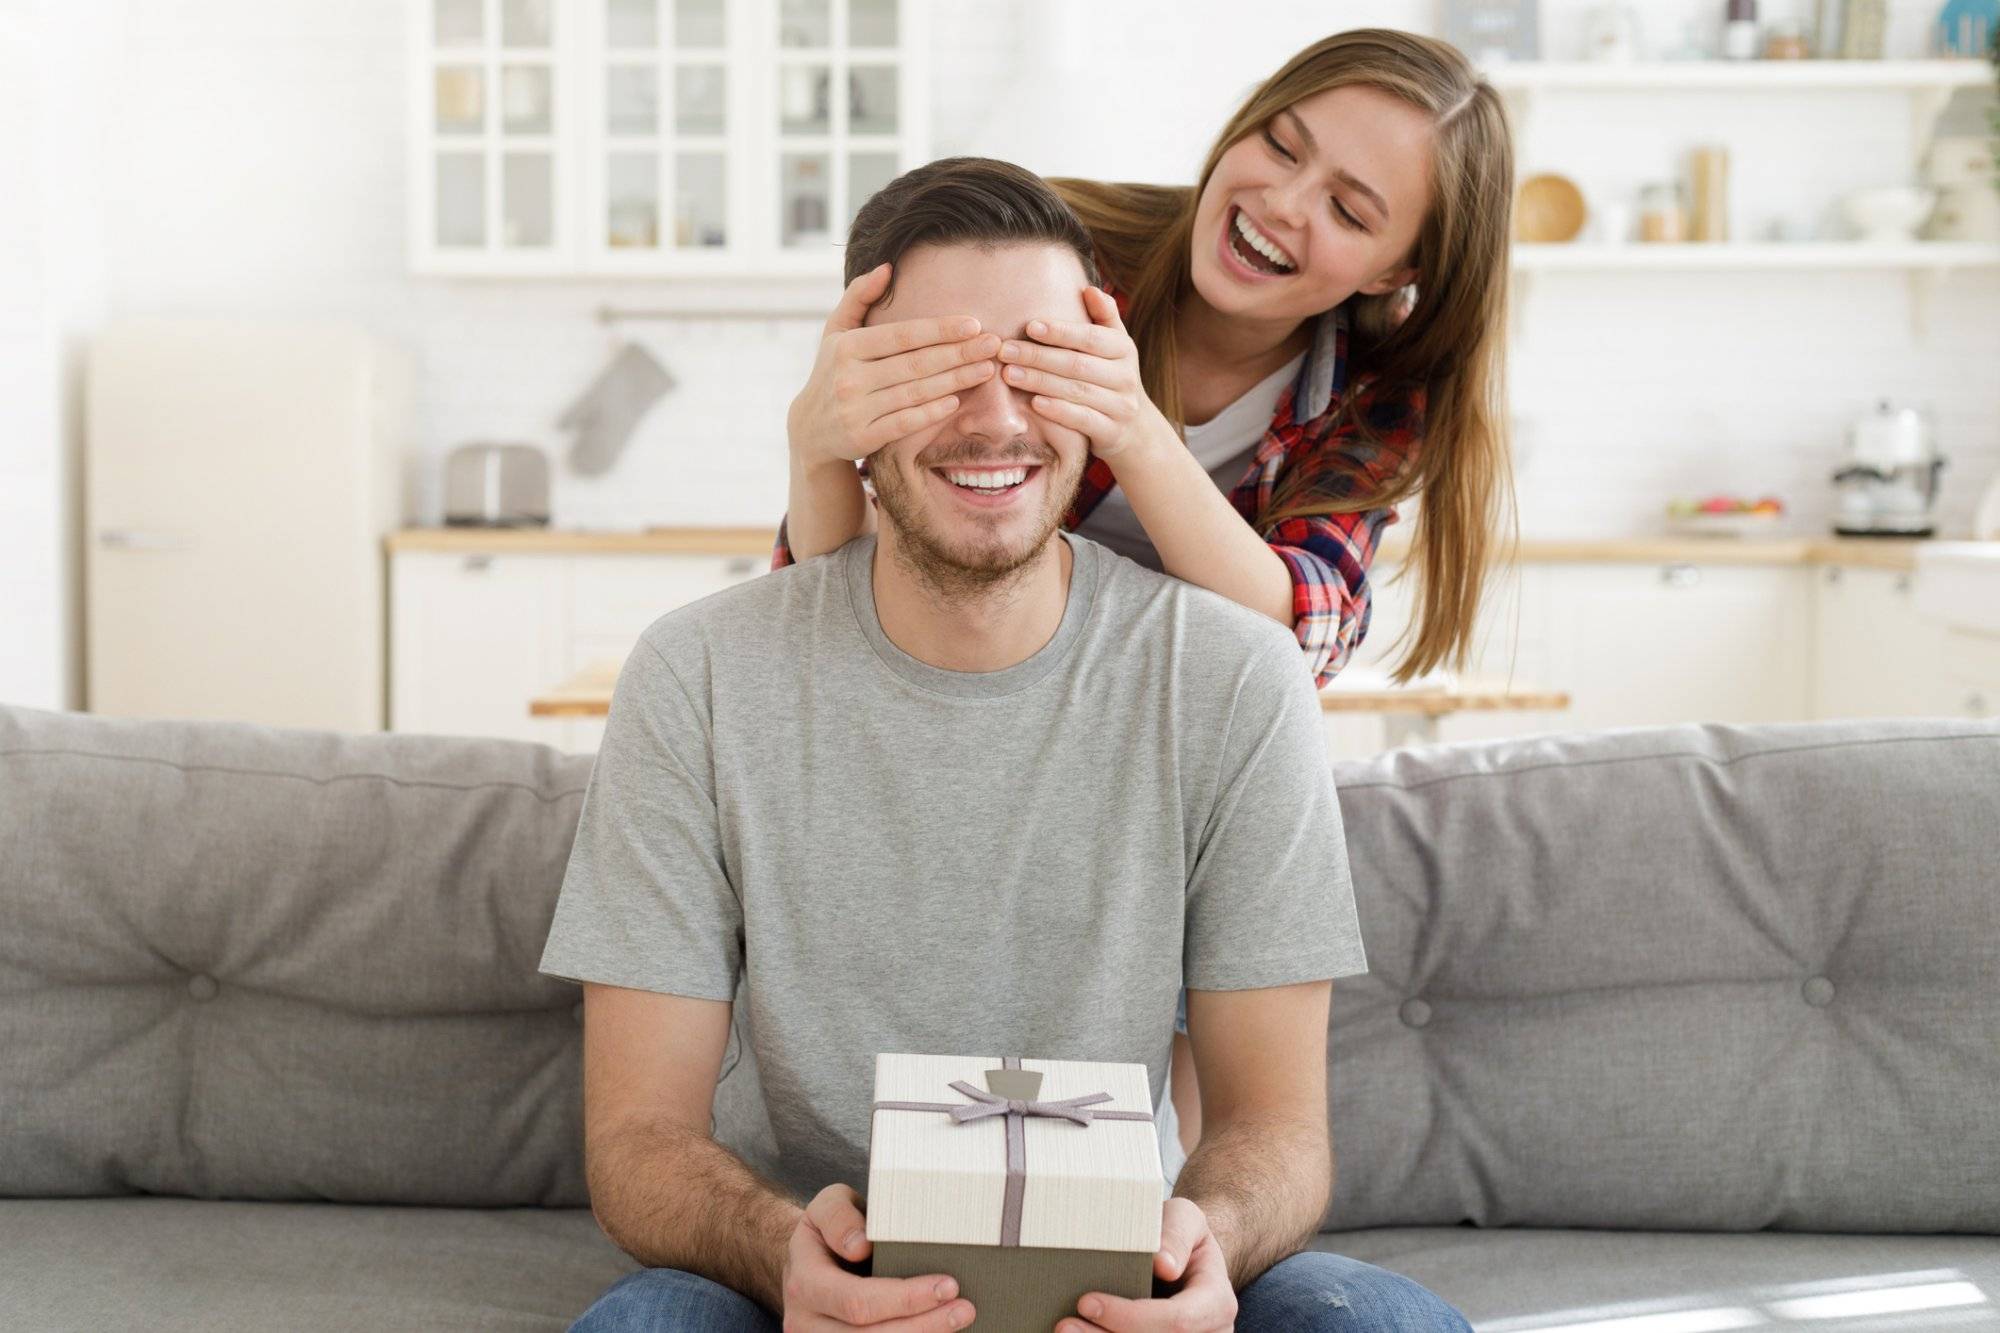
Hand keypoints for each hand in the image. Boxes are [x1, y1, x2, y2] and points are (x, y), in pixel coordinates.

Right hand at [781, 1183, 974, 1329]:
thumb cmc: (829, 1230)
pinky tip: (937, 1332)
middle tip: (965, 1309)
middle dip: (924, 1325)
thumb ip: (839, 1217)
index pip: (856, 1301)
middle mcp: (807, 1322)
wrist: (809, 1260)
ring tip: (958, 1320)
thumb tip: (860, 1245)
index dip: (904, 1299)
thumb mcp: (827, 1206)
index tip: (948, 1285)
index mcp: (805, 1283)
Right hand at [788, 262, 1000, 466]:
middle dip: (959, 353)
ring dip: (955, 381)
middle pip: (916, 364)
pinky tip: (956, 401)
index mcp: (847, 347)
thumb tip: (887, 267)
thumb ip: (859, 296)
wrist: (811, 428)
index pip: (903, 335)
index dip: (940, 330)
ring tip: (985, 370)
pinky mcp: (862, 438)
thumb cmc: (832, 370)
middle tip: (993, 345)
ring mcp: (856, 410)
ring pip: (916, 393)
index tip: (974, 324)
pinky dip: (932, 412)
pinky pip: (905, 422)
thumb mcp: (836, 331)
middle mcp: (850, 377)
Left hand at [997, 285, 1171, 461]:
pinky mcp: (1112, 432)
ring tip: (1009, 374)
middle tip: (1005, 350)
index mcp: (1124, 349)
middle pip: (1078, 364)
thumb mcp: (1114, 347)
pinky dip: (1059, 411)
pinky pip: (1083, 420)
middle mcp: (1125, 377)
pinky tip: (1034, 403)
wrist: (1135, 429)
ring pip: (1077, 391)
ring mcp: (1120, 406)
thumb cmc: (1111, 378)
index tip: (1030, 326)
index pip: (1091, 337)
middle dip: (1039, 356)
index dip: (1061, 331)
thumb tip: (1089, 289)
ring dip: (1040, 382)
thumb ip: (1104, 317)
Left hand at [1057, 1197, 1235, 1332]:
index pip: (1177, 1320)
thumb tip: (1163, 1263)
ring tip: (1067, 1332)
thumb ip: (1176, 1234)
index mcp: (1217, 1303)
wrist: (1186, 1259)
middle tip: (1064, 1325)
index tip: (1087, 1302)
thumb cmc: (1181, 1236)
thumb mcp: (1184, 1218)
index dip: (1131, 1317)